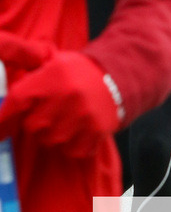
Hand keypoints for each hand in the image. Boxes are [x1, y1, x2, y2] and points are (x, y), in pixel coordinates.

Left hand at [0, 32, 121, 152]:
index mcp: (53, 76)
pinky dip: (72, 145)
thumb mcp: (54, 60)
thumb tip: (2, 74)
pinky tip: (79, 129)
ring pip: (50, 140)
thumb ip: (28, 67)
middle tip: (50, 110)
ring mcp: (81, 117)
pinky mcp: (95, 132)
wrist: (119, 76)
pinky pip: (71, 151)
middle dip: (37, 121)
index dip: (3, 116)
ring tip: (67, 118)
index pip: (17, 99)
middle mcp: (66, 96)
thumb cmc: (79, 71)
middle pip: (32, 125)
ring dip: (54, 134)